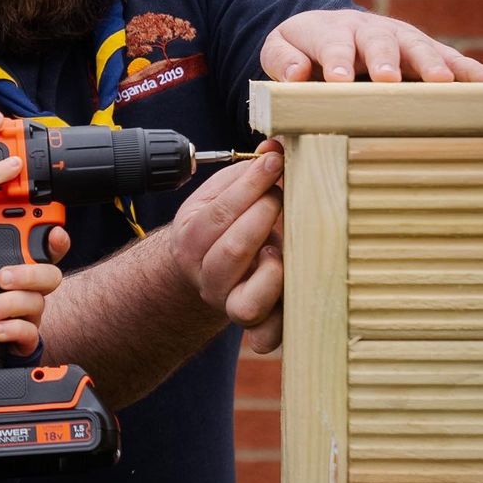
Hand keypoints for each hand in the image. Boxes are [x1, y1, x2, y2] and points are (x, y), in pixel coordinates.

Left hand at [0, 226, 69, 357]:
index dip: (54, 240)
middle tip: (2, 277)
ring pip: (36, 303)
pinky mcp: (24, 340)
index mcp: (15, 267)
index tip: (54, 232)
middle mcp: (28, 289)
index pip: (42, 248)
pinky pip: (30, 333)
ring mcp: (28, 315)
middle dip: (29, 274)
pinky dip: (13, 330)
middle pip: (50, 275)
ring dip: (9, 305)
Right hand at [169, 143, 284, 353]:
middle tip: (282, 197)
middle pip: (231, 252)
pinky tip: (291, 288)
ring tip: (280, 247)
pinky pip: (267, 338)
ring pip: (247, 302)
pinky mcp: (256, 325)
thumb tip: (276, 144)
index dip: (250, 185)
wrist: (207, 271)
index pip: (219, 213)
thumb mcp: (223, 194)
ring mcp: (230, 305)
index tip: (275, 161)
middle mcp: (207, 278)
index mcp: (191, 241)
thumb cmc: (222, 226)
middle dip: (264, 216)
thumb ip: (247, 173)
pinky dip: (282, 321)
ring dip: (272, 270)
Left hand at [261, 9, 482, 83]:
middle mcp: (368, 29)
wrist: (324, 29)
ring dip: (430, 63)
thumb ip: (282, 59)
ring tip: (444, 83)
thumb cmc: (302, 48)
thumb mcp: (279, 48)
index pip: (332, 43)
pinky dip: (468, 69)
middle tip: (388, 79)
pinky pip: (448, 58)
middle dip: (386, 59)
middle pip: (379, 40)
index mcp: (330, 29)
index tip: (337, 78)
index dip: (336, 59)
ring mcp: (398, 38)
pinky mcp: (421, 50)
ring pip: (418, 46)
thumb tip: (297, 73)